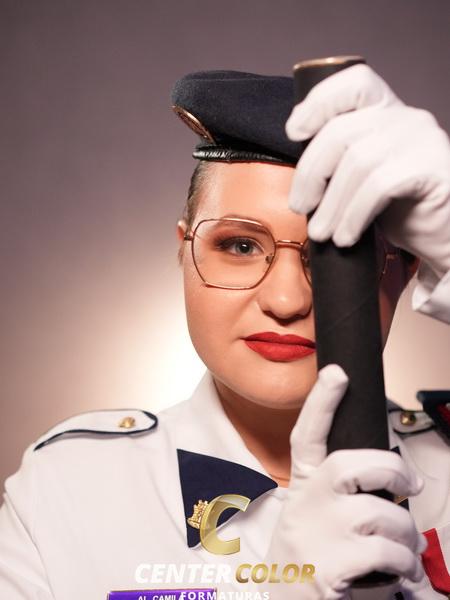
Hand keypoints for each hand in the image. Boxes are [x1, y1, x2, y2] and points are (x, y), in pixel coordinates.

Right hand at [265, 364, 426, 599]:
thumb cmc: (310, 559)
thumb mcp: (314, 520)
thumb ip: (341, 495)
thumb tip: (394, 482)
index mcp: (302, 489)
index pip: (306, 436)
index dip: (321, 402)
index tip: (337, 373)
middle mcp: (304, 505)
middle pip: (351, 464)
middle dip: (392, 470)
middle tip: (413, 485)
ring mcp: (315, 534)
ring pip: (382, 515)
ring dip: (407, 537)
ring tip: (403, 554)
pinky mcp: (328, 566)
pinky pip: (387, 553)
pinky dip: (403, 567)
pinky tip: (397, 576)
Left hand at [286, 63, 449, 280]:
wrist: (443, 236)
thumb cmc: (401, 208)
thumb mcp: (362, 179)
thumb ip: (339, 162)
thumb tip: (299, 178)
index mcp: (387, 111)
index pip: (354, 83)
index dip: (318, 102)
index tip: (294, 132)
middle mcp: (406, 118)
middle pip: (341, 131)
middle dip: (311, 173)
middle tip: (300, 207)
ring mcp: (423, 140)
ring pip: (357, 162)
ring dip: (331, 204)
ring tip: (322, 232)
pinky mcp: (433, 168)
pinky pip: (379, 186)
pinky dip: (353, 215)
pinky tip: (345, 236)